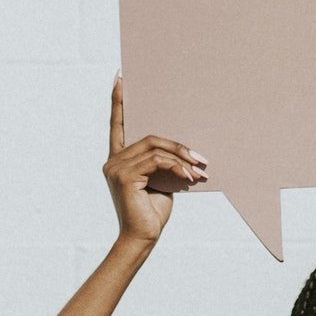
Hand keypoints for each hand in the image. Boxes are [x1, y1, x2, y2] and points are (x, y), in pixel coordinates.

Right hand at [103, 73, 207, 244]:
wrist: (142, 238)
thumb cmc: (152, 214)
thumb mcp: (161, 183)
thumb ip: (162, 164)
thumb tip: (182, 152)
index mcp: (119, 159)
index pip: (117, 125)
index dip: (119, 101)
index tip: (121, 77)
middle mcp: (113, 160)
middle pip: (149, 137)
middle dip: (178, 146)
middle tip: (201, 158)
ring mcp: (116, 168)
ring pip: (155, 148)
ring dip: (182, 159)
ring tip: (200, 171)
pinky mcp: (124, 177)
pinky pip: (156, 161)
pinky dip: (176, 167)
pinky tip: (189, 178)